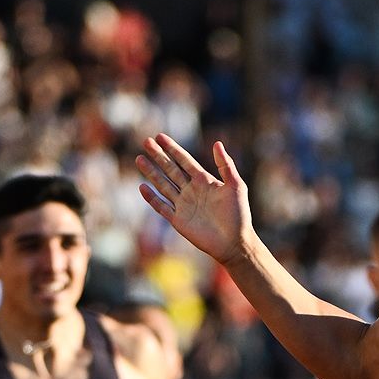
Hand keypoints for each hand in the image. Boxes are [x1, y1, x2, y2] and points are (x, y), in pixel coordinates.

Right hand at [134, 135, 254, 264]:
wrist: (234, 242)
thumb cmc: (239, 214)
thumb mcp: (236, 186)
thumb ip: (226, 165)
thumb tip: (217, 143)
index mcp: (204, 181)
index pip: (184, 161)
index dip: (173, 149)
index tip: (160, 136)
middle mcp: (191, 191)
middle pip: (170, 169)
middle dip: (158, 156)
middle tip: (146, 141)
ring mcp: (183, 205)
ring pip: (163, 185)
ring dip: (151, 172)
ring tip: (139, 159)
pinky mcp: (178, 220)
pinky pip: (162, 207)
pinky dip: (152, 198)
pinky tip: (143, 187)